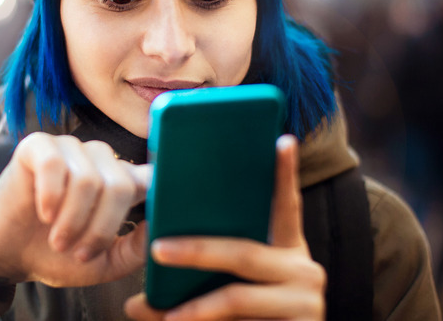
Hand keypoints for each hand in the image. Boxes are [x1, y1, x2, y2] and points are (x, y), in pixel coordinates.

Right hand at [0, 132, 150, 286]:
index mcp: (122, 181)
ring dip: (72, 219)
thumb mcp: (105, 263)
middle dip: (100, 228)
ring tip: (57, 239)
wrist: (9, 254)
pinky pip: (54, 164)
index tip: (147, 219)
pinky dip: (50, 195)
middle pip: (120, 185)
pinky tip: (43, 212)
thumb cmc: (58, 255)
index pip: (152, 176)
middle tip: (77, 251)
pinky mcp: (38, 145)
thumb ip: (136, 248)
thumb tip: (161, 227)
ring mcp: (70, 148)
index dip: (154, 194)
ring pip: (88, 179)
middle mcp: (101, 159)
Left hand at [125, 135, 325, 320]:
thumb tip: (136, 303)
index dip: (284, 173)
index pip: (286, 204)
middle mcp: (304, 269)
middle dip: (196, 251)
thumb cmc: (251, 319)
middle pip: (243, 252)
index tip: (282, 139)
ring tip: (164, 315)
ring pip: (236, 297)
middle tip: (158, 249)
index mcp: (286, 248)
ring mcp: (306, 301)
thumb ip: (195, 286)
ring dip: (194, 307)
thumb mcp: (230, 294)